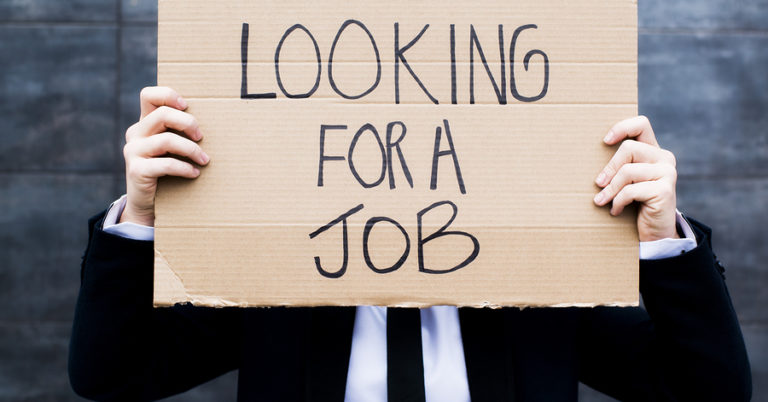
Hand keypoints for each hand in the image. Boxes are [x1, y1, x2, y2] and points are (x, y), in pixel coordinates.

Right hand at [120, 87, 209, 226]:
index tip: (187, 106)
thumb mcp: (171, 149)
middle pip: (162, 114)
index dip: (168, 95)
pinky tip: (195, 173)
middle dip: (187, 123)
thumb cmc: (166, 171)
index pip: (148, 96)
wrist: (147, 203)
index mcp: (144, 123)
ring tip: (204, 160)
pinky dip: (185, 168)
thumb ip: (180, 133)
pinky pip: (166, 164)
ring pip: (166, 140)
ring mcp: (133, 151)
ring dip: (191, 149)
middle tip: (201, 136)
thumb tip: (215, 122)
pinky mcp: (137, 170)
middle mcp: (135, 133)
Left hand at [593, 116, 678, 241]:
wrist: (655, 231)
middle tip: (598, 183)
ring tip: (602, 201)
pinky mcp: (664, 190)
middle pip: (629, 148)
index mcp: (654, 151)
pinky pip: (631, 191)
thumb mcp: (626, 181)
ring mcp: (667, 173)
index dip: (622, 127)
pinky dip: (618, 202)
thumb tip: (588, 157)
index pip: (641, 124)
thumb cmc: (635, 203)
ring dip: (610, 189)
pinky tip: (615, 211)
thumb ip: (619, 166)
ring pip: (628, 171)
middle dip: (609, 168)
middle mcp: (664, 158)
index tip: (605, 141)